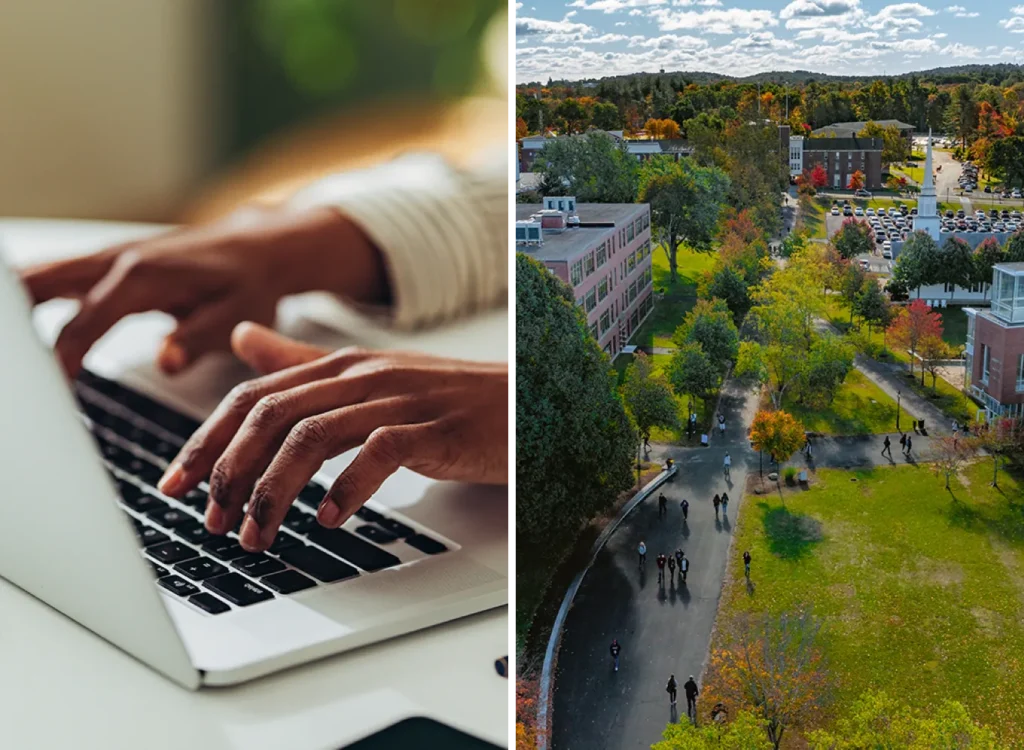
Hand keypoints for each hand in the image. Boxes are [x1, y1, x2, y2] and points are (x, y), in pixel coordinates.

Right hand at [21, 205, 388, 376]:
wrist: (259, 247)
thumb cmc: (250, 283)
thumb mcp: (239, 315)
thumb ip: (199, 338)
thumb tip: (166, 362)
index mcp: (142, 277)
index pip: (82, 325)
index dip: (59, 364)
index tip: (47, 398)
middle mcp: (116, 261)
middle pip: (37, 287)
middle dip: (14, 326)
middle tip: (12, 375)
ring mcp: (106, 258)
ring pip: (37, 278)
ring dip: (14, 310)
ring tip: (10, 362)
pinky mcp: (105, 265)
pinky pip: (51, 280)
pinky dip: (25, 303)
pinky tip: (17, 334)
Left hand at [157, 322, 510, 551]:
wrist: (527, 401)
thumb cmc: (446, 397)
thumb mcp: (368, 377)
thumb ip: (302, 362)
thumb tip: (243, 338)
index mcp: (339, 364)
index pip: (254, 396)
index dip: (207, 440)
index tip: (176, 484)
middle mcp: (361, 374)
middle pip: (273, 414)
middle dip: (230, 470)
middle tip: (214, 520)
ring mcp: (399, 398)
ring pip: (315, 434)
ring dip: (275, 490)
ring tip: (257, 534)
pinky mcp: (434, 427)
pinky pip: (380, 452)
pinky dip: (348, 488)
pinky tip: (330, 520)